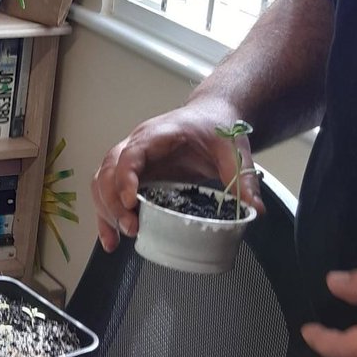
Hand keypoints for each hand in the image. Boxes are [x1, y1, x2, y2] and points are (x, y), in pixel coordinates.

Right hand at [92, 100, 264, 251]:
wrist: (212, 116)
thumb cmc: (216, 127)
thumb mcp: (233, 149)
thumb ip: (241, 177)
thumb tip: (255, 208)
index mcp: (158, 135)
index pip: (131, 153)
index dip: (125, 177)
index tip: (131, 201)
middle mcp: (137, 145)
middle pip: (109, 171)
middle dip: (113, 202)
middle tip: (131, 228)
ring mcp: (131, 160)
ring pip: (102, 183)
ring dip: (105, 211)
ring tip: (117, 239)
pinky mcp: (132, 175)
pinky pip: (108, 193)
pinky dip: (105, 216)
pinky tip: (110, 240)